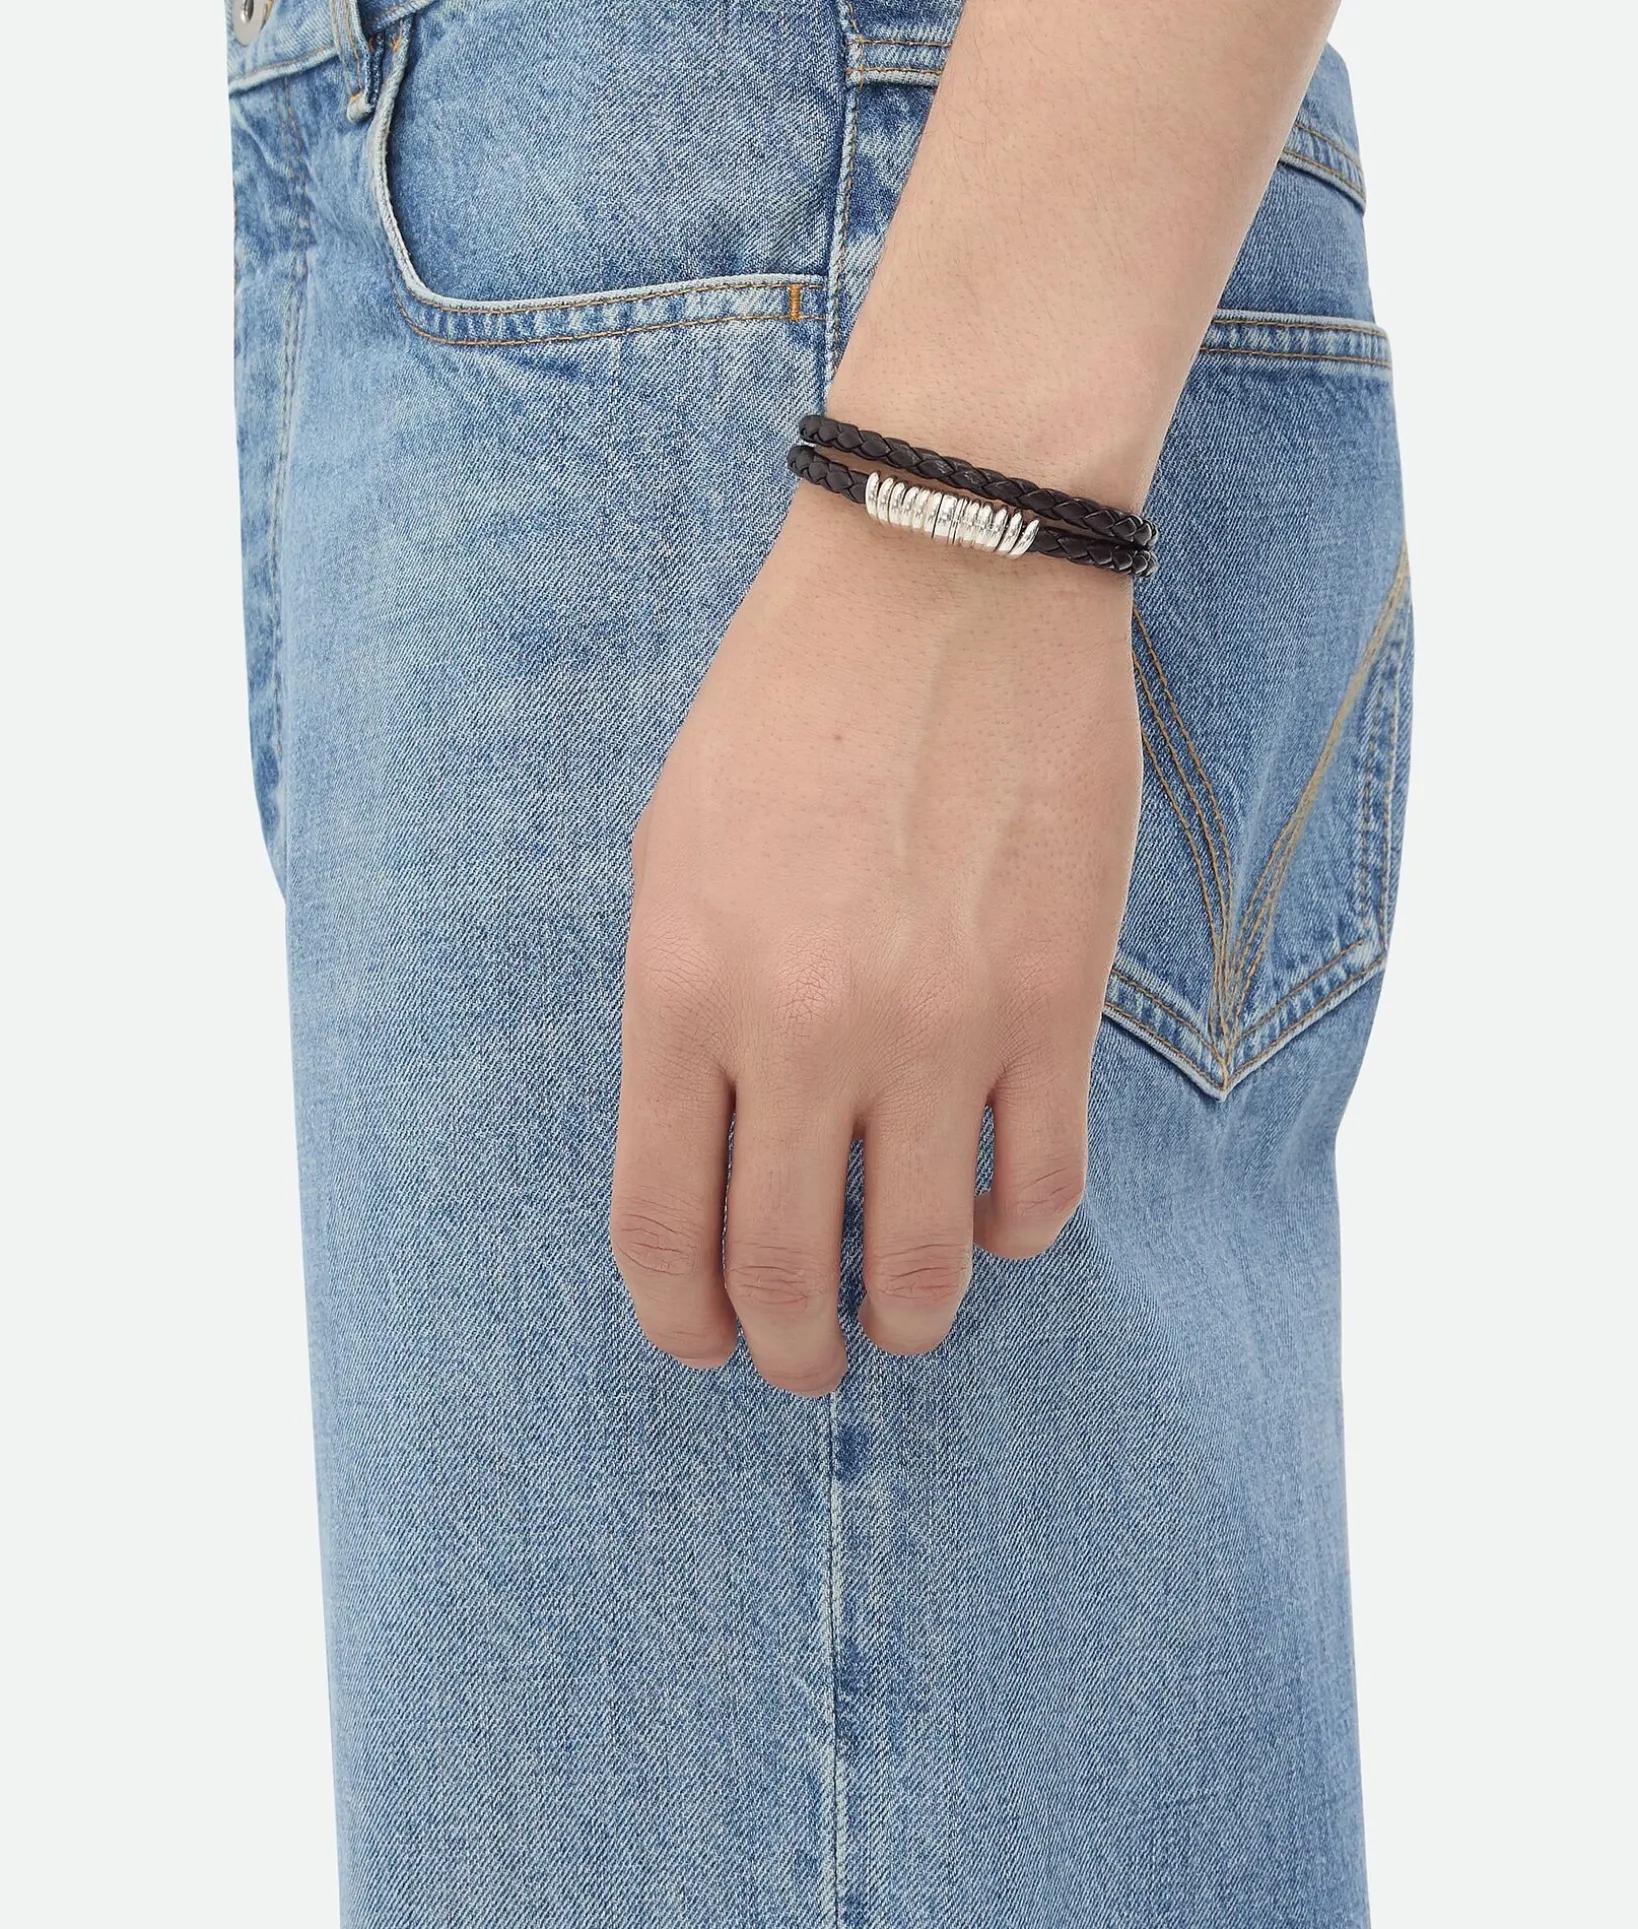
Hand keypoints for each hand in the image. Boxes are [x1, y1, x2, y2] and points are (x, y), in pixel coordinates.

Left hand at [609, 480, 1141, 1392]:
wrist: (945, 583)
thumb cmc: (788, 708)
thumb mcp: (672, 853)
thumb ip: (681, 1013)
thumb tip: (719, 1152)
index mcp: (683, 988)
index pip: (663, 1223)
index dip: (679, 1317)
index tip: (702, 1343)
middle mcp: (802, 1030)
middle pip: (786, 1271)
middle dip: (792, 1352)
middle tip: (807, 1365)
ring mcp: (937, 1025)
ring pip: (924, 1261)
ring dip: (912, 1318)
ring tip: (909, 1318)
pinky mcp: (1053, 1003)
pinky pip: (1044, 1187)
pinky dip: (1019, 1231)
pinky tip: (1000, 1212)